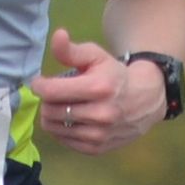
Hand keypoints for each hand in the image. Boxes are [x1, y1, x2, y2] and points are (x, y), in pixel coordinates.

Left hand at [32, 26, 164, 155]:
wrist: (145, 100)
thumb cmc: (114, 75)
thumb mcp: (96, 56)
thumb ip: (71, 50)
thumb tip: (57, 35)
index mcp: (98, 88)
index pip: (51, 92)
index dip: (39, 85)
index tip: (40, 82)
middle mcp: (100, 114)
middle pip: (49, 110)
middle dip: (47, 100)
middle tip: (55, 94)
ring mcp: (99, 135)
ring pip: (53, 127)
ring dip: (52, 115)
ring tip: (62, 106)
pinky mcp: (96, 149)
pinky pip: (63, 140)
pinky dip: (61, 129)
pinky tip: (70, 119)